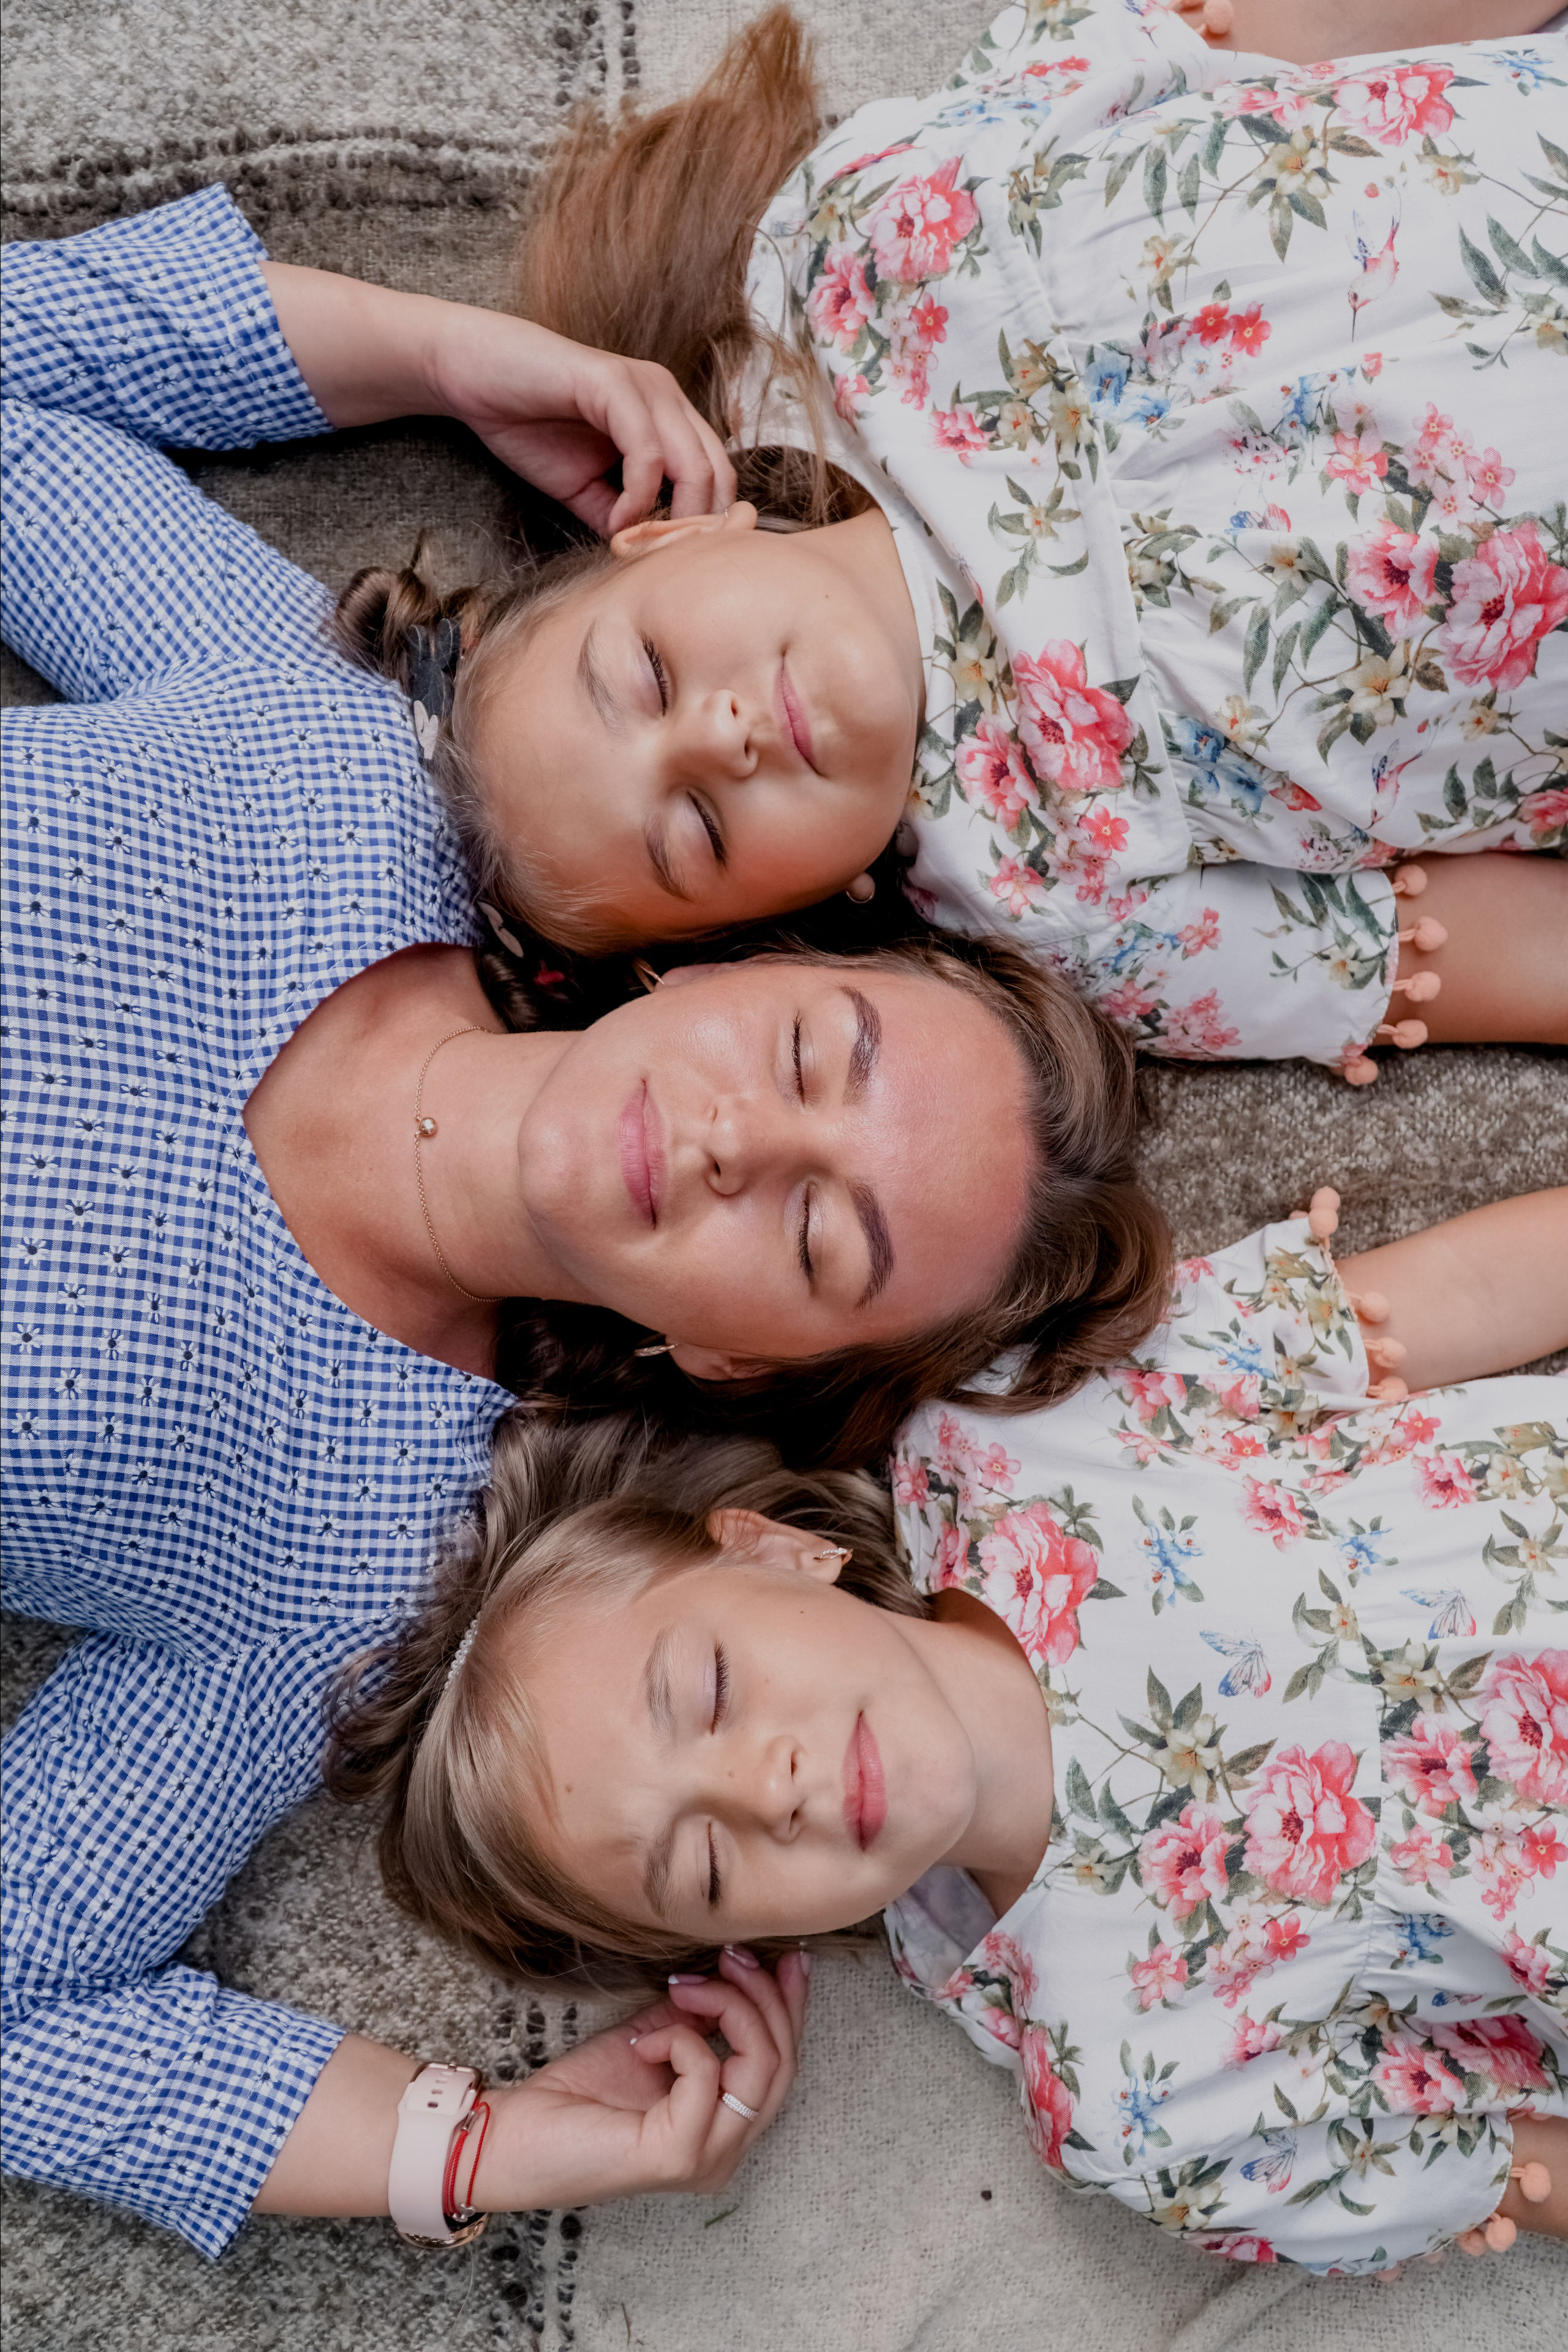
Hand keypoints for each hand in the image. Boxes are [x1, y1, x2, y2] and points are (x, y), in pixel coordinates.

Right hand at [425, 304, 735, 534]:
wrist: (473, 377)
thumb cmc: (527, 424)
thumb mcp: (583, 489)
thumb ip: (619, 516)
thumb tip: (645, 556)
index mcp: (666, 417)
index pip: (716, 476)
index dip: (705, 526)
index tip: (674, 564)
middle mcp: (666, 396)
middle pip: (718, 474)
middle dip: (697, 529)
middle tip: (663, 563)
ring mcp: (645, 386)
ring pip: (694, 463)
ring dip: (674, 517)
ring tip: (639, 544)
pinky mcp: (614, 383)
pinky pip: (648, 450)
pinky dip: (638, 495)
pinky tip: (616, 520)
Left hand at [472, 1946, 810, 2210]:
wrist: (515, 2137)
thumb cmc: (578, 2095)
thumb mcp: (651, 2038)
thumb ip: (694, 2017)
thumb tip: (731, 1971)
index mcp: (724, 2128)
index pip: (782, 2064)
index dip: (791, 2006)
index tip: (786, 1954)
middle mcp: (727, 2150)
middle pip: (782, 2064)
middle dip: (764, 1996)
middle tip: (734, 1954)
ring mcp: (708, 2158)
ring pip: (762, 2068)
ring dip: (732, 2007)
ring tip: (688, 1984)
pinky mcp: (679, 2155)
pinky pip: (708, 2074)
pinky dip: (681, 2039)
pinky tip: (644, 2041)